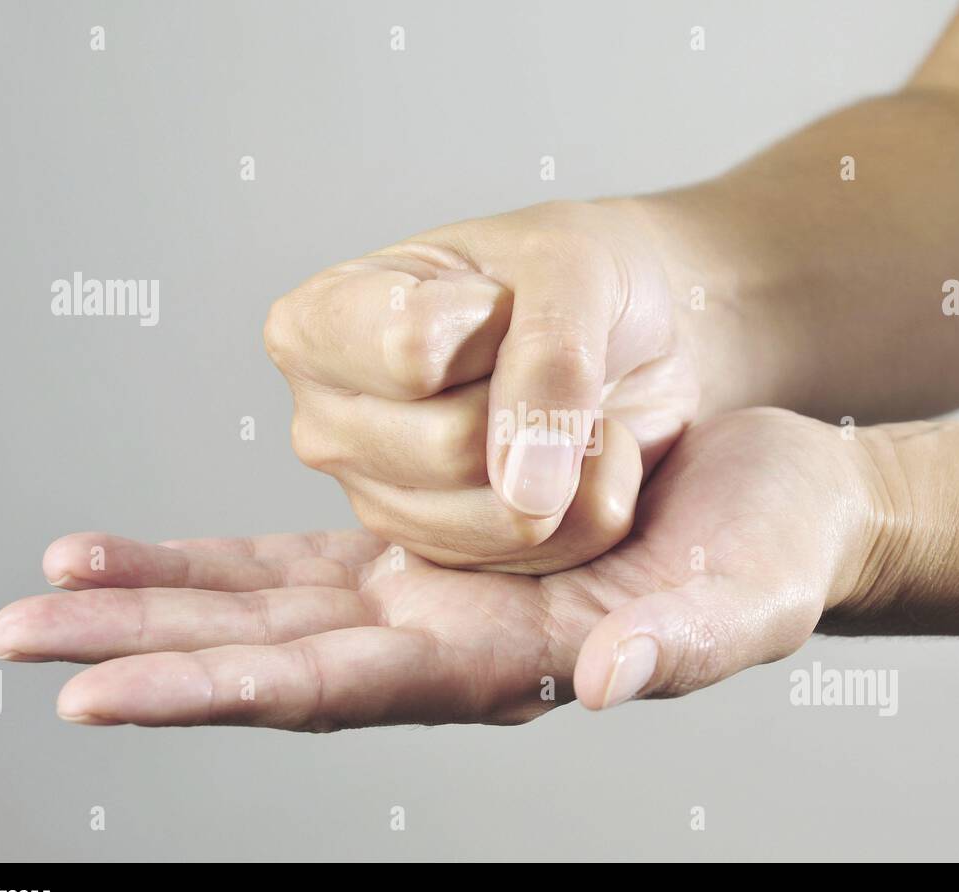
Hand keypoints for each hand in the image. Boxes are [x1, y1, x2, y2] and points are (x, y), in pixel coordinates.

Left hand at [0, 409, 899, 727]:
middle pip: (269, 657)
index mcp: (507, 665)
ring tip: (50, 593)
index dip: (218, 691)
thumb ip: (679, 646)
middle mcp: (446, 642)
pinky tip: (146, 556)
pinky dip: (217, 558)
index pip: (337, 690)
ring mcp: (429, 595)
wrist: (781, 495)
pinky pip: (301, 556)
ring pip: (267, 606)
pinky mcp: (429, 544)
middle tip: (19, 645)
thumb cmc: (774, 552)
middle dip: (145, 654)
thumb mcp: (745, 601)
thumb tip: (608, 678)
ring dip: (157, 605)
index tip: (100, 696)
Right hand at [263, 199, 699, 572]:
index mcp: (316, 326)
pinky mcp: (453, 558)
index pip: (408, 353)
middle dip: (533, 400)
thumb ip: (548, 358)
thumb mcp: (570, 265)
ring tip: (564, 404)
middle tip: (542, 356)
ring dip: (574, 454)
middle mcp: (329, 425)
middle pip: (453, 447)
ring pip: (506, 514)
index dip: (490, 319)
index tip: (499, 294)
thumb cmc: (579, 274)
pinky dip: (596, 497)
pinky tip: (573, 454)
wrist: (642, 325)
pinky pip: (556, 550)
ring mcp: (385, 503)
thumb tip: (527, 491)